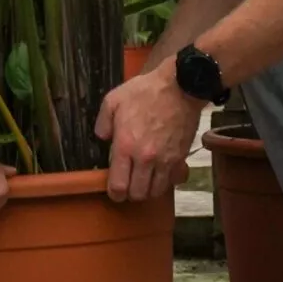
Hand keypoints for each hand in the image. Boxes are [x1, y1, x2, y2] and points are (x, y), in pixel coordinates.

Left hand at [95, 67, 198, 203]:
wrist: (180, 87)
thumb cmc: (145, 92)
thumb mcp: (113, 99)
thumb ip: (102, 122)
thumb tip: (102, 139)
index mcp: (126, 146)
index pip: (119, 185)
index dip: (114, 193)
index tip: (114, 189)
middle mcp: (145, 159)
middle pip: (137, 194)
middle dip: (131, 193)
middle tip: (129, 183)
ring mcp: (165, 161)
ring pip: (156, 191)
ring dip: (148, 189)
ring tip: (144, 180)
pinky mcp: (181, 158)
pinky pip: (173, 181)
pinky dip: (166, 181)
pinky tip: (161, 173)